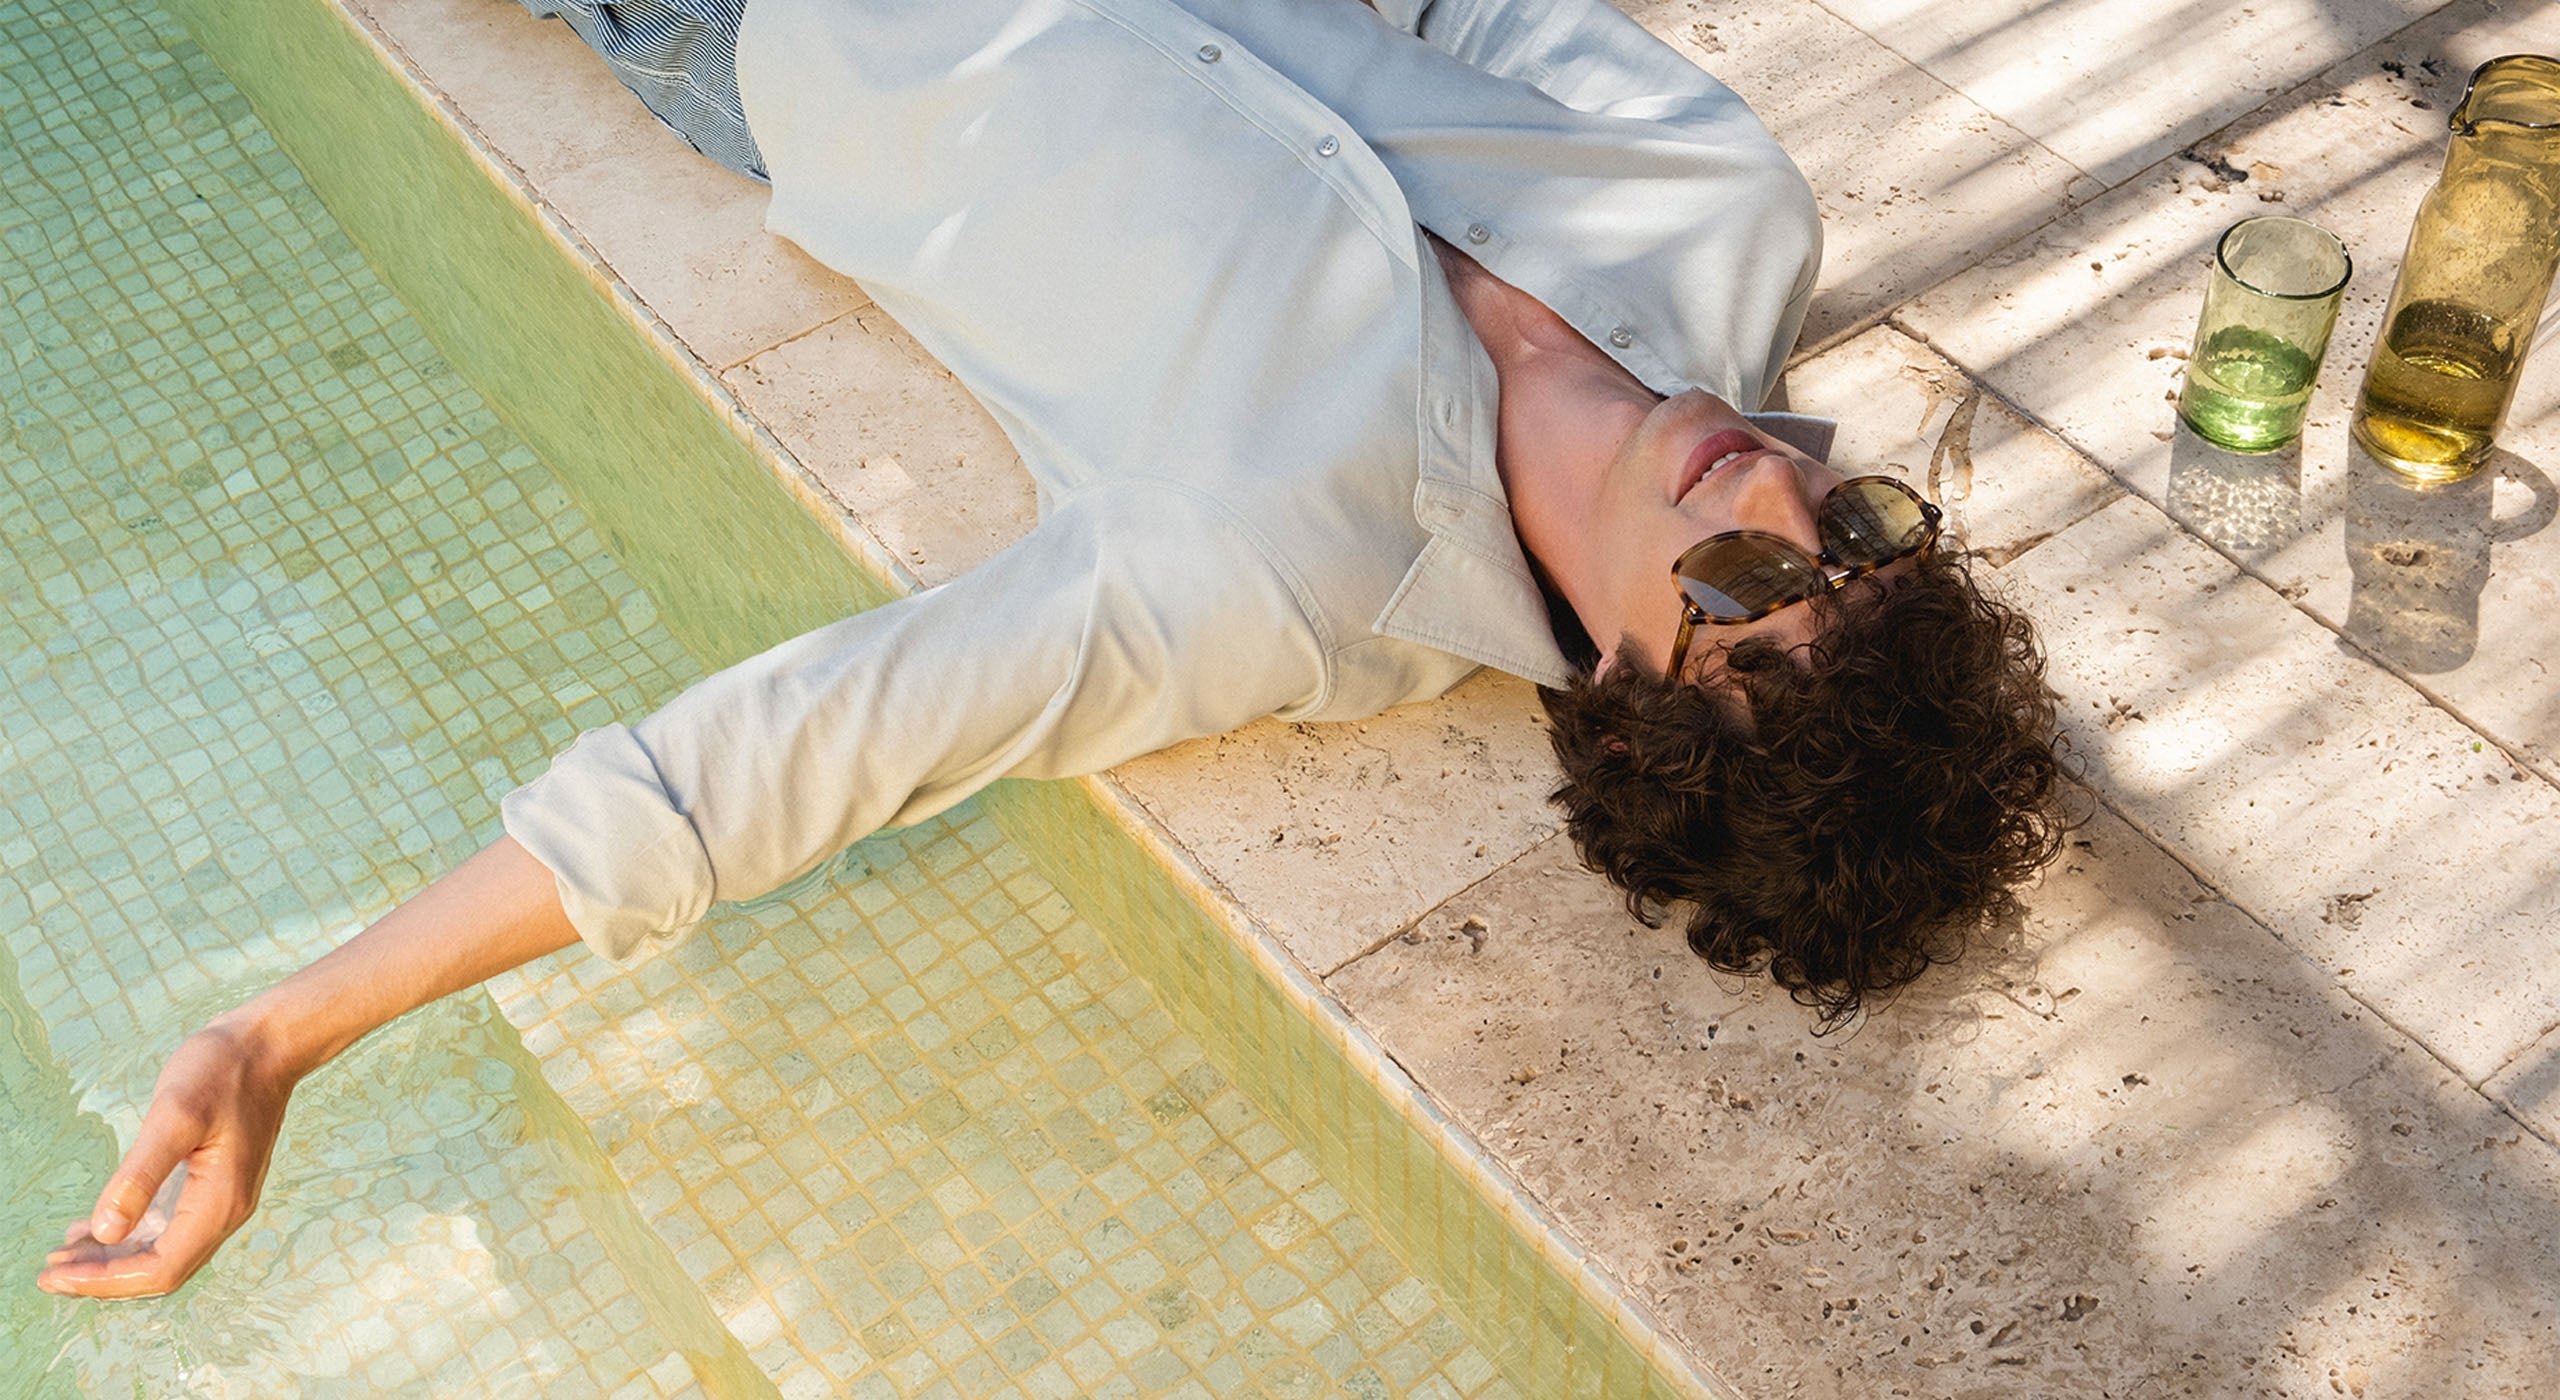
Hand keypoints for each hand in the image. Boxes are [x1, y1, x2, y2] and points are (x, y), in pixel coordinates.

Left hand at [36, 1019, 299, 1299]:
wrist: (268, 1044)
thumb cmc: (223, 1072)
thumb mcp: (174, 1116)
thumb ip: (140, 1175)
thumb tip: (105, 1231)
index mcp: (219, 1202)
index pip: (160, 1268)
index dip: (106, 1281)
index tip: (56, 1275)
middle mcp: (226, 1211)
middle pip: (162, 1269)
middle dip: (104, 1277)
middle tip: (48, 1272)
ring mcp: (222, 1199)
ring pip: (165, 1252)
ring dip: (114, 1260)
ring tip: (63, 1255)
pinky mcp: (214, 1185)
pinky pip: (170, 1229)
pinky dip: (131, 1237)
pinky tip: (98, 1228)